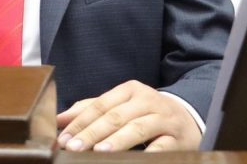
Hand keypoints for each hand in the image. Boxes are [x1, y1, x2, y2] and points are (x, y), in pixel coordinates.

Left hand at [56, 80, 201, 151]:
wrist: (187, 119)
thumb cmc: (145, 113)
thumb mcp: (120, 106)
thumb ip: (90, 109)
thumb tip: (59, 118)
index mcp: (130, 90)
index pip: (100, 105)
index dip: (80, 121)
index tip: (64, 137)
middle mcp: (147, 101)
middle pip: (115, 116)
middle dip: (92, 133)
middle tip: (74, 147)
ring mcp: (163, 118)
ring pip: (137, 128)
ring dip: (116, 141)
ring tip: (98, 152)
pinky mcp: (177, 138)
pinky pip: (161, 146)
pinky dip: (147, 153)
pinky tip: (134, 160)